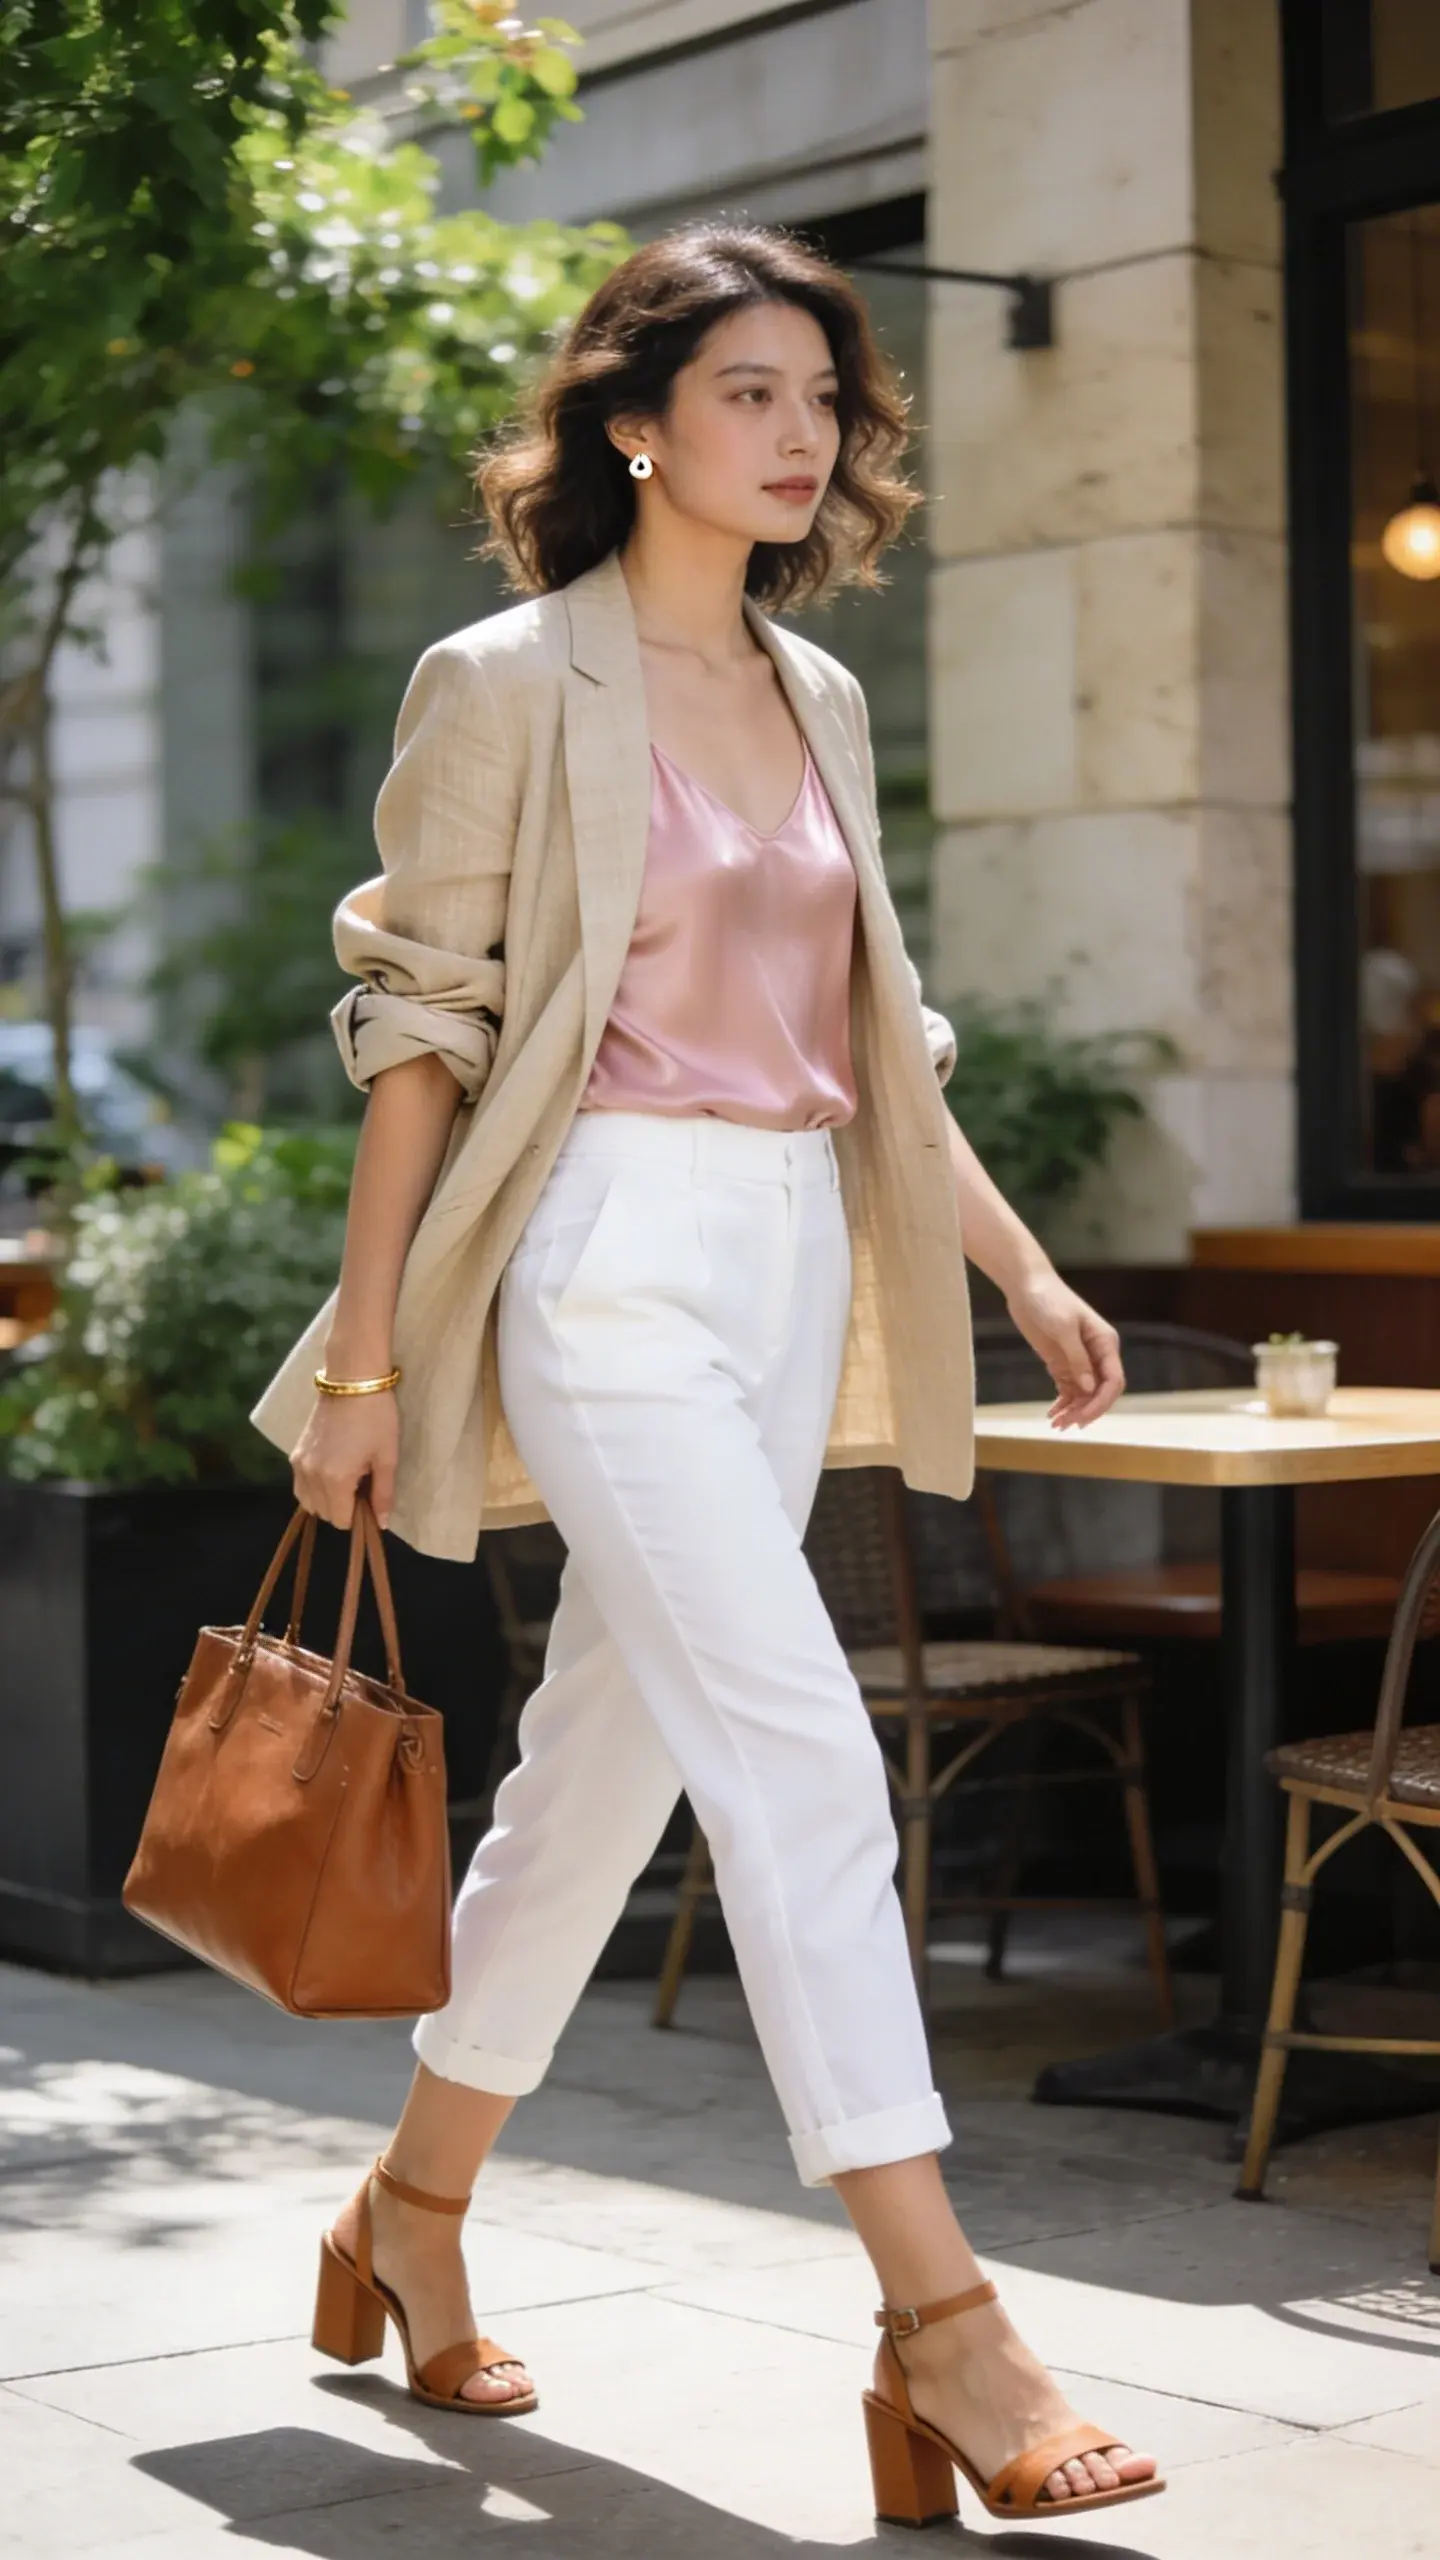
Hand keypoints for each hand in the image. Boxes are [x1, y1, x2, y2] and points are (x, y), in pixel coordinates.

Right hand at [291, 1389, 398, 1529]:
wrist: (351, 1381)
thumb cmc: (376, 1418)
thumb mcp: (387, 1457)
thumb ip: (383, 1494)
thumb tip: (382, 1524)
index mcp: (335, 1480)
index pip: (342, 1520)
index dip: (359, 1515)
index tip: (370, 1497)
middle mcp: (311, 1477)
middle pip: (323, 1514)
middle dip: (343, 1508)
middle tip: (361, 1484)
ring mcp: (298, 1465)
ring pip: (308, 1502)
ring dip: (326, 1500)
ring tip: (345, 1478)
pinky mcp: (294, 1453)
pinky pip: (299, 1485)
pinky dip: (313, 1488)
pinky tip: (330, 1470)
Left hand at [1004, 1267, 1123, 1429]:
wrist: (1027, 1286)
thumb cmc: (1049, 1300)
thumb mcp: (1064, 1327)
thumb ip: (1077, 1358)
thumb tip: (1088, 1388)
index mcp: (1105, 1343)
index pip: (1113, 1381)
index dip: (1101, 1403)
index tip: (1083, 1418)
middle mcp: (1097, 1354)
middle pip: (1100, 1391)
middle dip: (1087, 1410)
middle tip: (1066, 1425)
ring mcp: (1079, 1360)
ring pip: (1084, 1394)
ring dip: (1073, 1410)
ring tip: (1056, 1424)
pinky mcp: (1062, 1362)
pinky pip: (1068, 1389)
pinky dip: (1063, 1403)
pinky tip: (1052, 1414)